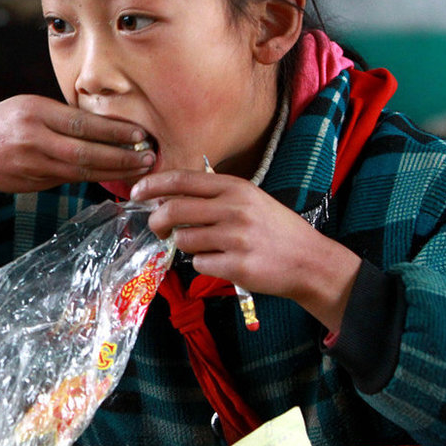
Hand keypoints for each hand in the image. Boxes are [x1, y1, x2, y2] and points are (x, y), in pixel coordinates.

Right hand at [0, 95, 155, 200]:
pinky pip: (70, 180)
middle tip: (148, 157)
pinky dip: (95, 178)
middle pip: (87, 153)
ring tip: (139, 169)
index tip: (140, 134)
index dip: (115, 132)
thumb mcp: (25, 106)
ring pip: (82, 172)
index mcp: (34, 113)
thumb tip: (103, 124)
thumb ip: (60, 116)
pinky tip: (113, 176)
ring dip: (114, 172)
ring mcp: (33, 166)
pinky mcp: (33, 184)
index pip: (83, 124)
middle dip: (122, 157)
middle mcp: (33, 140)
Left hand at [130, 169, 360, 330]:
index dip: (153, 185)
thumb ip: (213, 196)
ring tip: (211, 247)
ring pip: (183, 240)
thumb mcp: (249, 199)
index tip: (136, 193)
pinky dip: (205, 264)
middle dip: (158, 221)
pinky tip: (225, 262)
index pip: (182, 180)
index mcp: (235, 188)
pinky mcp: (236, 265)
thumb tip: (167, 198)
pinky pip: (199, 264)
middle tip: (159, 229)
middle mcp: (234, 209)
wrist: (309, 261)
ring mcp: (235, 238)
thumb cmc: (275, 230)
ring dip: (187, 246)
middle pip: (174, 210)